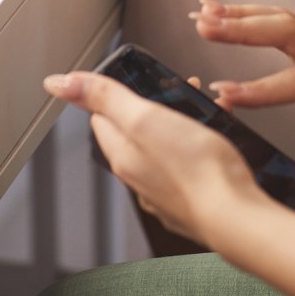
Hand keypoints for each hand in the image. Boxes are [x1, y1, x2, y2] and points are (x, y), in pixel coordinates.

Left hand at [43, 71, 272, 243]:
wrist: (237, 216)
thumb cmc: (196, 170)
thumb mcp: (144, 118)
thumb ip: (105, 97)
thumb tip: (57, 83)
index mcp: (122, 155)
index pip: (102, 116)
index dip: (117, 92)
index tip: (139, 79)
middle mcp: (140, 176)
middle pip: (136, 131)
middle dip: (157, 105)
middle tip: (181, 91)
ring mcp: (167, 190)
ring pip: (165, 146)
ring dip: (181, 123)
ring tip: (204, 110)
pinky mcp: (193, 197)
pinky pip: (189, 163)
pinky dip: (200, 145)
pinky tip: (218, 139)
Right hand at [192, 0, 294, 161]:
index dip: (264, 89)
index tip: (228, 97)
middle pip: (285, 30)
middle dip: (242, 29)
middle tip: (203, 28)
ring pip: (279, 21)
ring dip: (239, 16)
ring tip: (200, 15)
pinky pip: (280, 25)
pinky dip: (248, 16)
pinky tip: (221, 15)